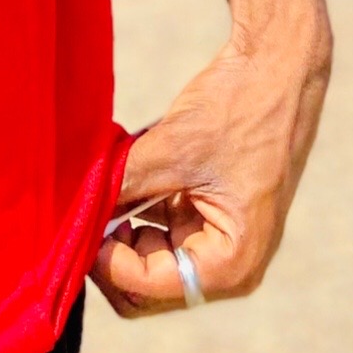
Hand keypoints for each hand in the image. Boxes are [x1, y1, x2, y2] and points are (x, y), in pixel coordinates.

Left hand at [90, 0, 330, 316]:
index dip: (104, 257)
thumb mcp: (173, 149)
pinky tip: (123, 172)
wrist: (279, 65)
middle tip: (85, 203)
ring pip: (147, 259)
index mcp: (231, 264)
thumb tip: (73, 210)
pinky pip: (157, 229)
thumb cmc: (239, 108)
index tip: (79, 216)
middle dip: (110, 250)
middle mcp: (228, 265)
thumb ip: (124, 186)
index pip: (147, 286)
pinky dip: (134, 208)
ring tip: (106, 179)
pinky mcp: (206, 213)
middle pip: (146, 287)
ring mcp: (217, 240)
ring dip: (120, 226)